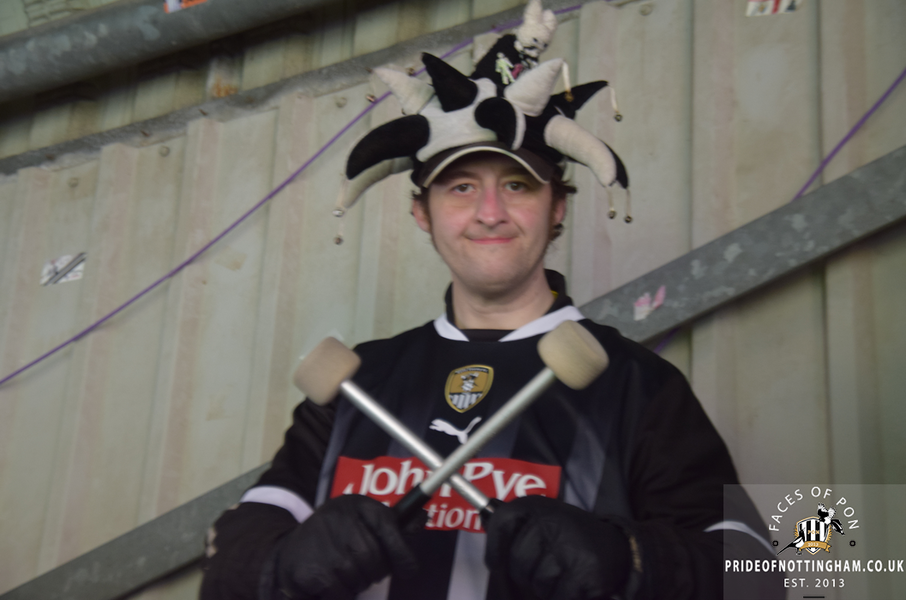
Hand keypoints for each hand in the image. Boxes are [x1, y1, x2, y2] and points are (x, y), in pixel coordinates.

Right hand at [270, 495, 419, 599]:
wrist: (288, 551)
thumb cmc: (334, 535)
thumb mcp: (361, 519)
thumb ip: (392, 525)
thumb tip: (422, 518)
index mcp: (357, 506)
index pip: (391, 529)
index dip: (403, 554)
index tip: (408, 569)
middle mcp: (340, 520)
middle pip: (377, 561)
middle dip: (374, 572)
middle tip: (360, 567)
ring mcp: (325, 547)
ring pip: (361, 579)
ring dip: (356, 583)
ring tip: (341, 571)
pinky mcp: (312, 573)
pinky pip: (342, 595)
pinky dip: (340, 595)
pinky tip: (329, 582)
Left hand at [485, 496, 630, 599]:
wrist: (617, 546)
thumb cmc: (571, 537)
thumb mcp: (544, 521)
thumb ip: (516, 529)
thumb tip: (488, 535)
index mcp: (537, 507)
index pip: (501, 522)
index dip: (494, 549)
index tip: (495, 563)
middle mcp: (551, 522)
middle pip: (517, 563)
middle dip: (527, 574)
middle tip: (546, 567)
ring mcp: (569, 547)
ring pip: (538, 583)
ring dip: (547, 587)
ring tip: (564, 572)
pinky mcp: (584, 572)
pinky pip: (558, 596)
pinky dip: (563, 596)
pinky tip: (575, 583)